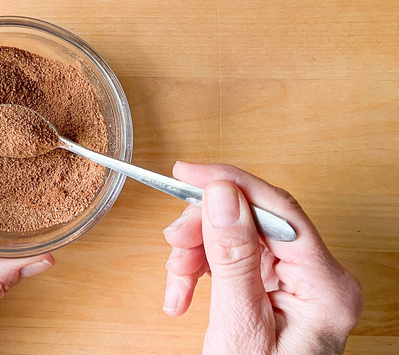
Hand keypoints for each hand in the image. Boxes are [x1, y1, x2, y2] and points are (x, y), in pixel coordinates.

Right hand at [162, 162, 362, 354]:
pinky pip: (233, 260)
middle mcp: (319, 278)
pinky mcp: (277, 290)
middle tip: (172, 244)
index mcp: (326, 285)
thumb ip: (233, 258)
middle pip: (253, 221)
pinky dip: (201, 271)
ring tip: (175, 285)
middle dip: (204, 231)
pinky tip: (183, 294)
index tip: (186, 173)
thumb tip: (222, 195)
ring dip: (196, 254)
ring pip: (237, 237)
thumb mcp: (239, 325)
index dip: (230, 183)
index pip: (279, 210)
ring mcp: (299, 283)